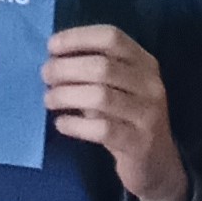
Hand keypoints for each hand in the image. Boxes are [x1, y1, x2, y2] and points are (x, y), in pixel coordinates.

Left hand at [42, 25, 186, 200]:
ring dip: (66, 95)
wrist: (156, 163)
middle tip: (45, 76)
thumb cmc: (126, 118)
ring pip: (101, 96)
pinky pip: (102, 129)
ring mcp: (147, 114)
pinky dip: (75, 124)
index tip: (51, 46)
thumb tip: (52, 58)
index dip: (78, 38)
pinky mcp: (138, 143)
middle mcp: (150, 85)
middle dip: (66, 68)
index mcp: (145, 63)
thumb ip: (93, 71)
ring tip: (48, 99)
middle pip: (102, 66)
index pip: (112, 37)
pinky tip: (61, 123)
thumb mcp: (117, 88)